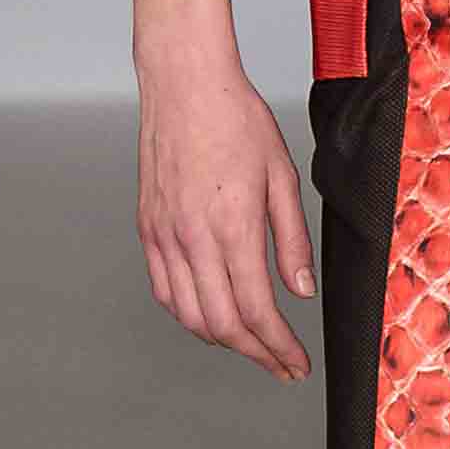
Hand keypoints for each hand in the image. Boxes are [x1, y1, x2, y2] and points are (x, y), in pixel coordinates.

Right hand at [136, 47, 315, 380]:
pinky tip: (210, 314)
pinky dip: (188, 314)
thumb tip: (301, 291)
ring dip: (221, 340)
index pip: (257, 311)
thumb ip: (291, 240)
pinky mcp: (148, 229)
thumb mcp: (282, 177)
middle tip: (280, 364)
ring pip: (188, 315)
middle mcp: (193, 238)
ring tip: (250, 344)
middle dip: (255, 354)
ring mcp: (165, 236)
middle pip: (221, 325)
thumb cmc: (237, 120)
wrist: (185, 84)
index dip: (279, 347)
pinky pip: (164, 290)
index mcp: (233, 227)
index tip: (296, 363)